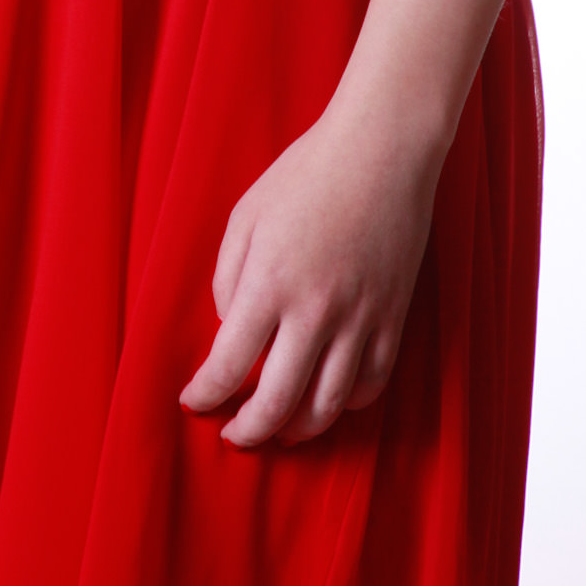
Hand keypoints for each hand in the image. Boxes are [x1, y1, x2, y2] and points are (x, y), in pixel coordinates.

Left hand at [180, 102, 440, 448]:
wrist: (381, 151)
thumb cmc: (305, 176)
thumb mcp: (244, 217)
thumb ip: (228, 280)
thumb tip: (232, 331)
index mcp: (269, 283)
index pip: (228, 364)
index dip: (205, 393)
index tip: (192, 402)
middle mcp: (314, 311)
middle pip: (277, 403)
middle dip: (248, 430)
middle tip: (233, 435)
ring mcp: (360, 320)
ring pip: (327, 407)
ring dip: (297, 430)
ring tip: (278, 430)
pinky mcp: (393, 320)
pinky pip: (370, 386)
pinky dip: (345, 404)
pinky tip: (326, 398)